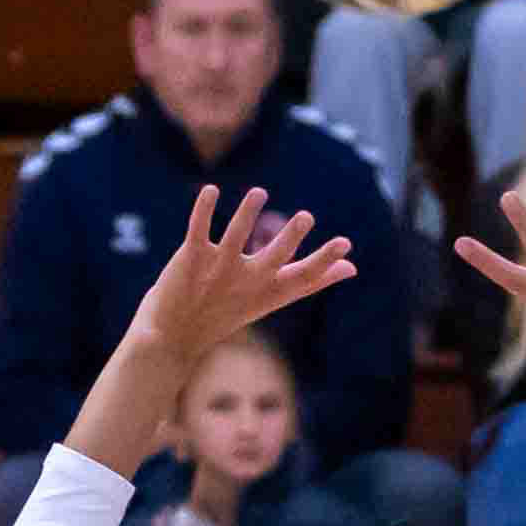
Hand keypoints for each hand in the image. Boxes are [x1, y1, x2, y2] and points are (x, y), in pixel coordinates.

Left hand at [128, 184, 354, 370]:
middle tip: (307, 216)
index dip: (324, 261)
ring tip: (259, 193)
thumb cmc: (230, 312)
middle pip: (273, 259)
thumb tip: (352, 267)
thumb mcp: (272, 298)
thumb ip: (310, 281)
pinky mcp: (191, 258)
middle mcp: (246, 282)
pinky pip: (199, 230)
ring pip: (234, 238)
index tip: (345, 243)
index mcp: (268, 292)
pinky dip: (204, 210)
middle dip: (289, 238)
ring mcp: (218, 270)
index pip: (302, 278)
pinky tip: (211, 190)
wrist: (174, 336)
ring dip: (246, 214)